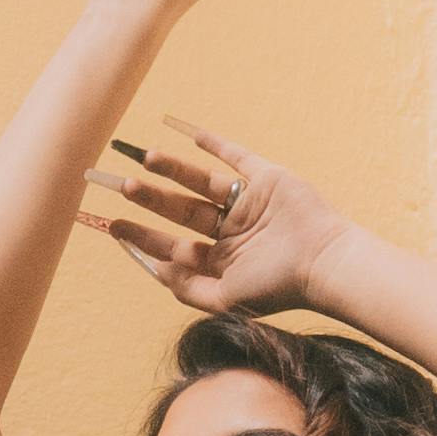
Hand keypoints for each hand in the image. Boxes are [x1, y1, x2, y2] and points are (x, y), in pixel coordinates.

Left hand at [86, 115, 349, 317]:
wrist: (322, 262)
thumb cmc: (277, 287)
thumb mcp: (226, 299)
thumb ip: (189, 288)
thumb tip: (156, 267)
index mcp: (220, 261)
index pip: (172, 246)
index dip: (142, 237)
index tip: (114, 226)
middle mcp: (230, 232)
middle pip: (180, 211)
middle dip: (150, 199)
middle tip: (119, 185)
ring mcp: (247, 204)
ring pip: (200, 183)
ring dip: (173, 170)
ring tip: (144, 158)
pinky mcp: (266, 179)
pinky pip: (236, 157)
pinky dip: (215, 145)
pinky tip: (189, 136)